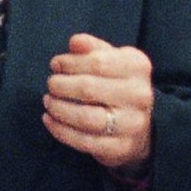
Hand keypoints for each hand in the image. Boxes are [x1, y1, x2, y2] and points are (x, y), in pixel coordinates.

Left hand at [44, 32, 154, 174]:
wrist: (141, 128)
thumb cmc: (119, 87)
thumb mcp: (113, 61)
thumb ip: (93, 49)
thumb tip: (75, 42)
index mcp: (138, 67)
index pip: (97, 61)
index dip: (70, 63)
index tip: (56, 65)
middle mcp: (139, 95)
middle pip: (88, 88)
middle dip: (60, 85)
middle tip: (51, 84)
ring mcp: (131, 123)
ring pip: (84, 116)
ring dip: (58, 108)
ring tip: (48, 101)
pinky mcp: (119, 148)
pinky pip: (82, 140)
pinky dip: (60, 130)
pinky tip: (49, 120)